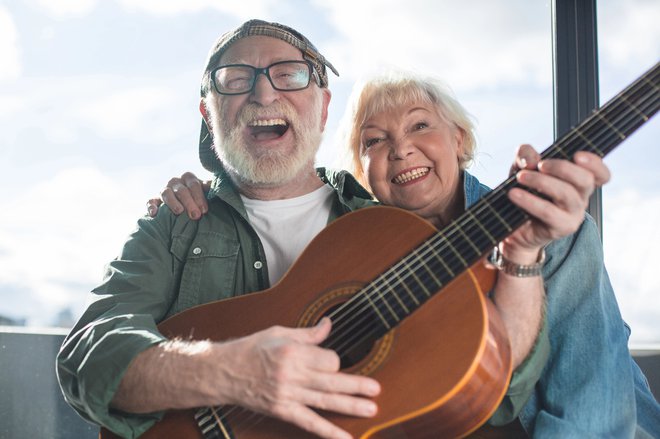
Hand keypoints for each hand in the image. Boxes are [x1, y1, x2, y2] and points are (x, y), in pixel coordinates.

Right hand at [146, 172, 209, 219]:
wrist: (185, 206)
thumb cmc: (199, 199)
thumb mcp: (206, 192)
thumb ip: (211, 188)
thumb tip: (221, 189)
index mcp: (188, 178)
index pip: (193, 184)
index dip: (199, 197)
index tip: (204, 210)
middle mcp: (175, 182)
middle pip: (181, 190)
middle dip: (189, 203)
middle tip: (195, 215)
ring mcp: (163, 190)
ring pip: (166, 193)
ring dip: (173, 203)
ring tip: (179, 212)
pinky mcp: (154, 199)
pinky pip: (150, 201)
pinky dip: (151, 206)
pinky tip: (154, 214)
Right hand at [217, 318, 379, 438]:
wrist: (224, 372)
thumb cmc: (251, 349)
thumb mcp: (279, 333)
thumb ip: (308, 333)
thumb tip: (329, 324)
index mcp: (293, 352)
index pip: (328, 359)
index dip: (335, 361)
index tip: (333, 362)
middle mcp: (292, 375)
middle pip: (331, 381)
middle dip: (356, 385)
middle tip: (376, 389)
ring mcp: (288, 395)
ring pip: (325, 401)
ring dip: (349, 406)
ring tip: (370, 409)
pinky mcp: (283, 411)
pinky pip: (309, 423)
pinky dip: (328, 432)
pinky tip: (344, 438)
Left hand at [503, 144, 609, 259]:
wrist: (514, 228)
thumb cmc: (524, 192)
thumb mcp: (522, 168)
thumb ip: (525, 156)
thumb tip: (529, 160)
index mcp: (578, 182)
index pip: (600, 174)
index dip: (595, 163)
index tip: (577, 155)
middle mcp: (581, 198)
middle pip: (585, 180)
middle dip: (562, 168)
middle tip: (540, 165)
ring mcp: (574, 214)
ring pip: (566, 194)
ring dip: (542, 182)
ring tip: (520, 177)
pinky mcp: (561, 227)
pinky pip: (548, 212)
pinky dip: (530, 201)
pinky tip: (514, 194)